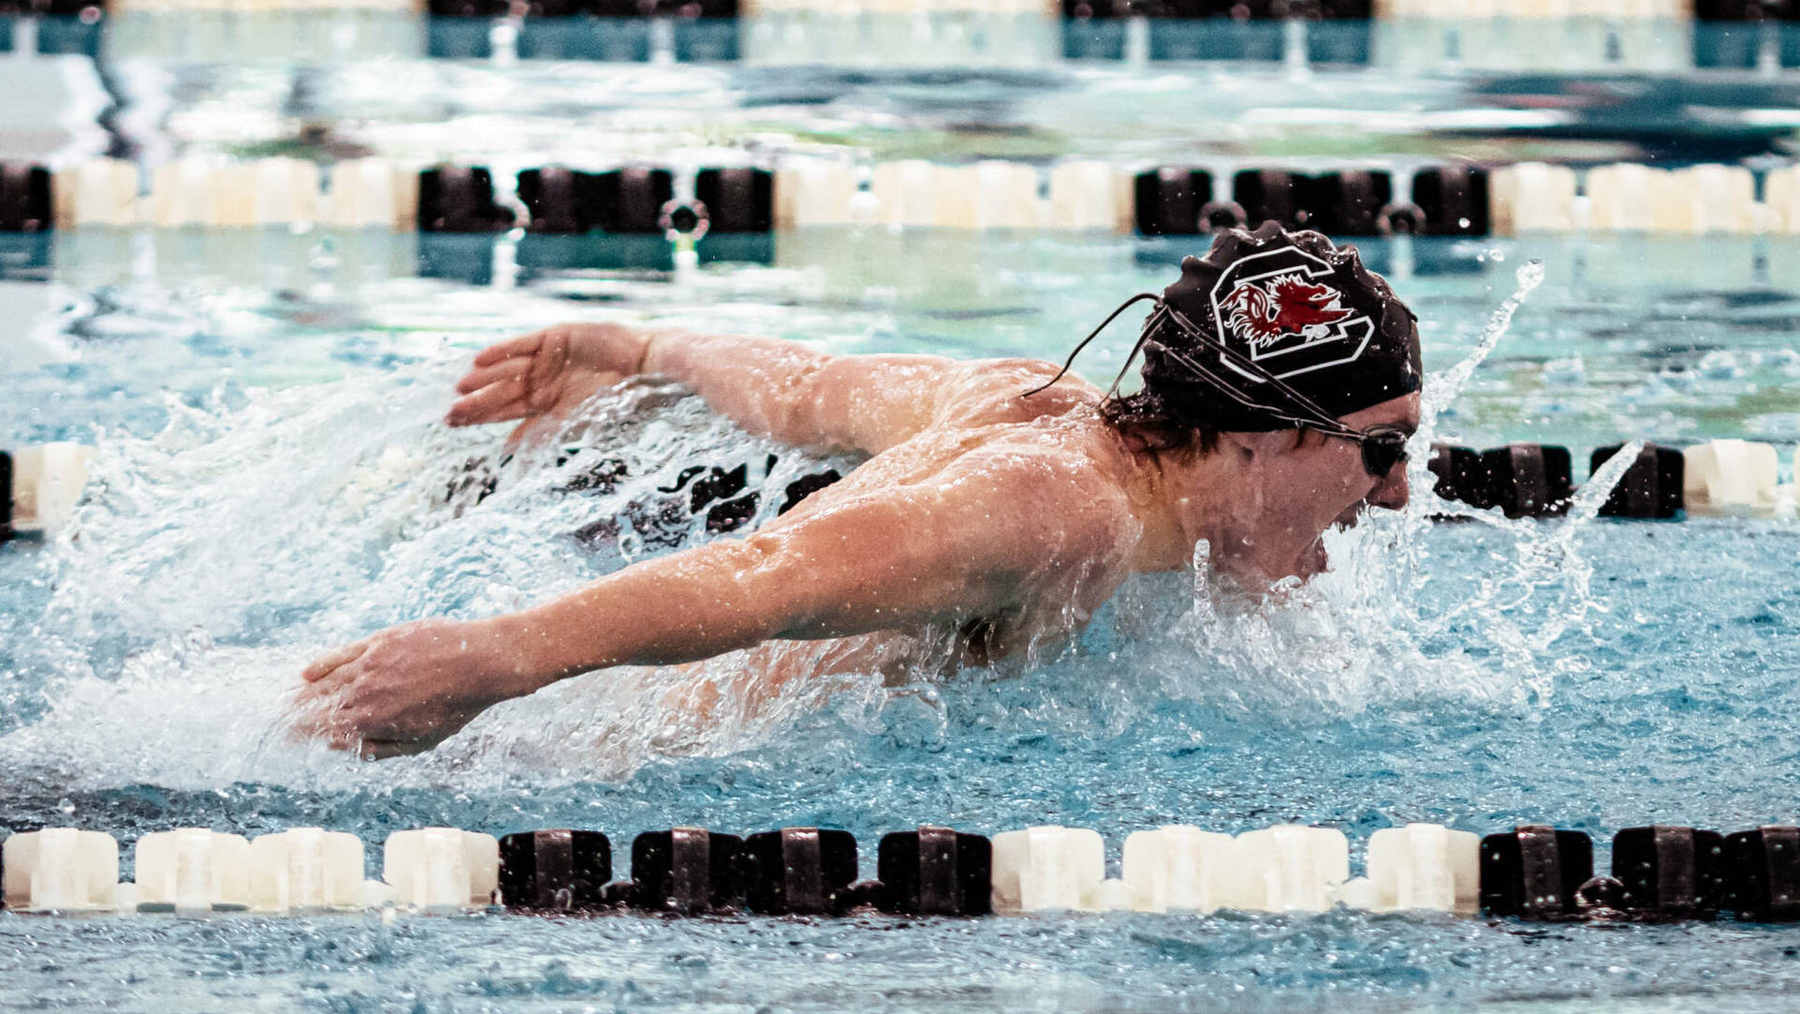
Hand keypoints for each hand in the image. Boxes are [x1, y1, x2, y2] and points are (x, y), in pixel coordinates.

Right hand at [293, 618, 526, 759]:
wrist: (480, 661)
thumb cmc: (456, 706)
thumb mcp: (421, 742)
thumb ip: (378, 748)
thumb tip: (340, 747)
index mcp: (371, 721)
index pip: (324, 731)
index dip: (304, 736)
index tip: (289, 740)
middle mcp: (363, 693)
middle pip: (317, 707)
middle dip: (295, 716)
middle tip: (279, 723)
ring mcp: (368, 665)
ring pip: (325, 681)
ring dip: (303, 693)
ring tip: (287, 701)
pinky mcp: (378, 642)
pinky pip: (341, 654)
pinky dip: (321, 664)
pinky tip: (306, 673)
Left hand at [446, 322, 648, 440]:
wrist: (642, 367)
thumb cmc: (616, 399)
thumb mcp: (575, 420)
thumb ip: (541, 432)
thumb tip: (508, 448)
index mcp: (546, 403)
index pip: (505, 411)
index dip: (479, 416)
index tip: (453, 423)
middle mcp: (542, 381)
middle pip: (500, 392)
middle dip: (474, 402)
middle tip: (448, 412)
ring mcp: (546, 358)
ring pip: (507, 369)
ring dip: (483, 378)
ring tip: (459, 387)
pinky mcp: (554, 337)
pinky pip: (522, 344)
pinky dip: (502, 351)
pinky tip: (479, 359)